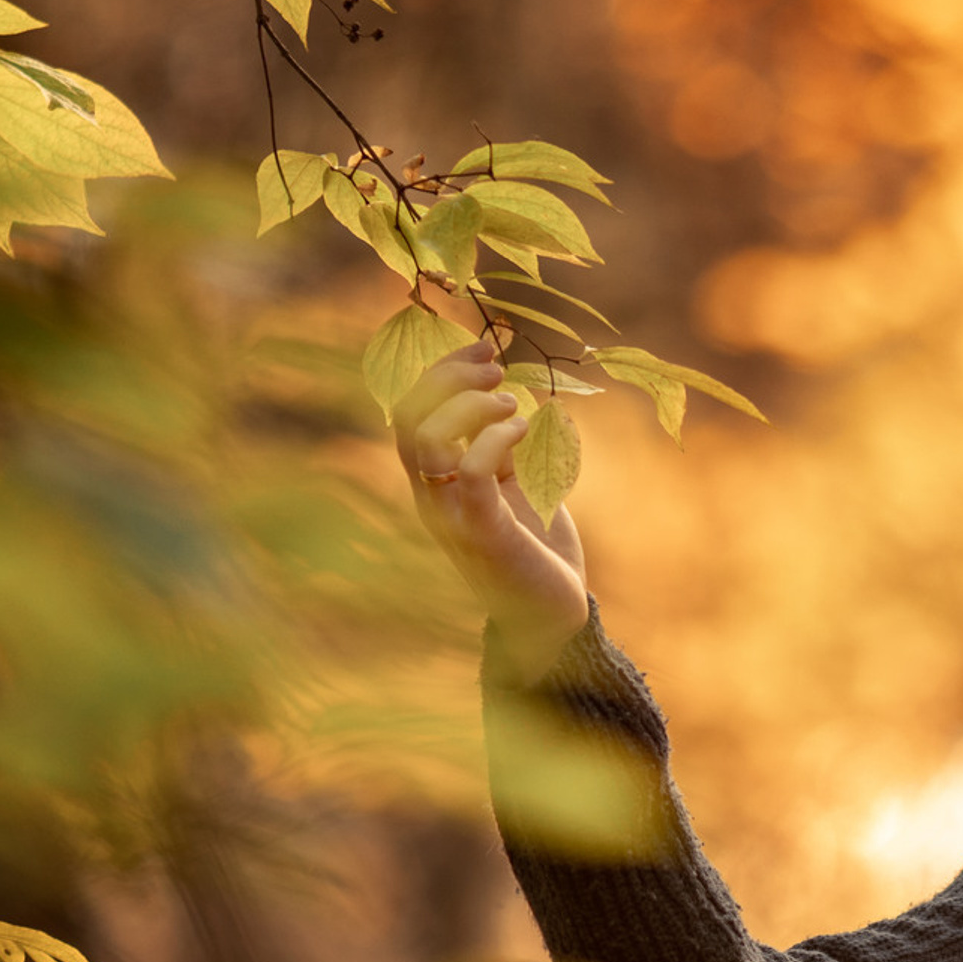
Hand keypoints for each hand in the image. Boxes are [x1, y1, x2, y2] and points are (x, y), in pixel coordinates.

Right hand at [392, 339, 589, 684]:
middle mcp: (430, 497)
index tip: (483, 345)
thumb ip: (503, 447)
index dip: (438, 369)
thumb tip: (509, 390)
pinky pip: (471, 472)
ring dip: (468, 405)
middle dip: (447, 376)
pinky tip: (524, 427)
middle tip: (494, 363)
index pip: (409, 411)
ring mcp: (451, 516)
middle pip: (407, 417)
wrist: (554, 616)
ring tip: (511, 400)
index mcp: (433, 481)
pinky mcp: (481, 534)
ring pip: (428, 440)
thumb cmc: (537, 550)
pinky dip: (495, 438)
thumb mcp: (519, 487)